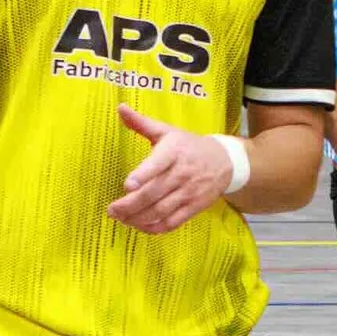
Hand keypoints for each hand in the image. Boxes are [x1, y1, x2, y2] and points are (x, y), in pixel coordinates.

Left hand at [107, 103, 236, 233]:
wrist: (224, 162)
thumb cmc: (188, 146)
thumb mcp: (167, 131)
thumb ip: (142, 123)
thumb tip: (120, 108)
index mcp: (173, 152)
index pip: (158, 164)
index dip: (143, 175)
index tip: (128, 185)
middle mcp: (181, 173)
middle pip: (154, 192)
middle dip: (131, 204)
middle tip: (112, 210)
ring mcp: (188, 192)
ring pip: (161, 210)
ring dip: (139, 218)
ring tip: (122, 219)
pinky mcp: (194, 207)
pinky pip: (172, 222)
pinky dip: (155, 228)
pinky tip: (140, 226)